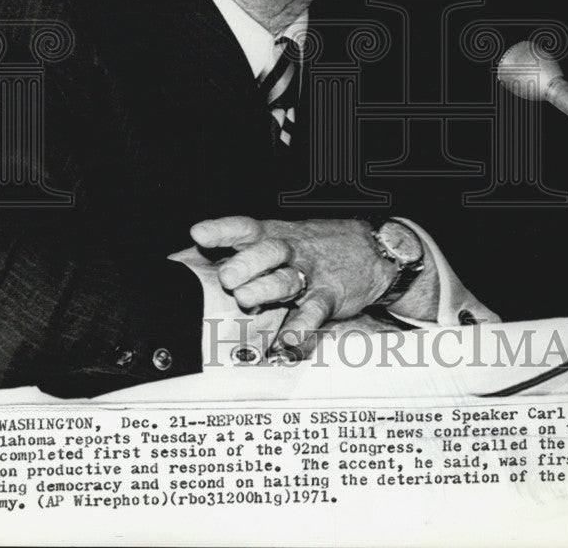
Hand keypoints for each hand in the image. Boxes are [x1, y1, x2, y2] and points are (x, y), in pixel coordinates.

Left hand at [190, 216, 396, 353]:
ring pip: (287, 279)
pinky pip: (315, 311)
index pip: (246, 227)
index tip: (198, 234)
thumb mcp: (284, 235)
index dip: (222, 230)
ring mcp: (311, 273)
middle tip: (225, 276)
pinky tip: (287, 338)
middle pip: (266, 250)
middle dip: (245, 262)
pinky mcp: (330, 296)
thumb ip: (246, 246)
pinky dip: (301, 326)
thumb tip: (194, 254)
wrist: (374, 248)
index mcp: (275, 235)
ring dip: (265, 289)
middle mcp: (291, 251)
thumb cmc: (316, 245)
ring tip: (245, 299)